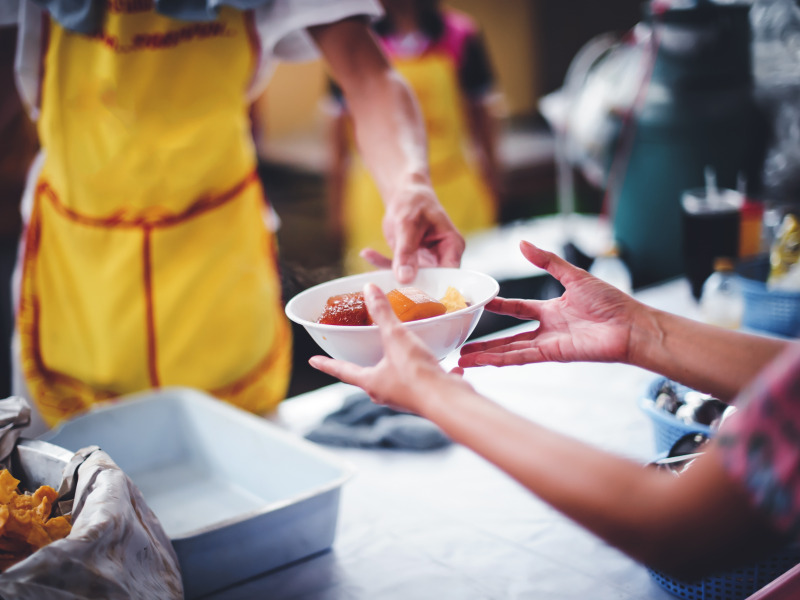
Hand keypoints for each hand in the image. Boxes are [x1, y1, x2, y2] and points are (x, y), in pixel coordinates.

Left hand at [309, 283, 472, 413]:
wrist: (448, 400)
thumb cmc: (417, 375)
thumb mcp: (396, 337)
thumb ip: (383, 313)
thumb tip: (369, 290)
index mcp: (372, 382)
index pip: (342, 371)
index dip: (327, 364)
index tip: (313, 361)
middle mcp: (386, 393)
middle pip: (370, 377)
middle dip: (366, 366)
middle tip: (361, 355)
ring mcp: (407, 397)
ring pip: (397, 380)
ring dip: (398, 368)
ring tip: (402, 354)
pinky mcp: (428, 396)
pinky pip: (427, 381)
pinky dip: (434, 371)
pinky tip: (446, 364)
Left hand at [361, 177, 464, 282]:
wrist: (405, 193)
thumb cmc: (414, 202)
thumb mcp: (408, 225)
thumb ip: (407, 252)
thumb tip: (405, 278)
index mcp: (452, 246)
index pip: (450, 275)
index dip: (435, 288)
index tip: (412, 295)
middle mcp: (443, 257)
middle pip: (431, 282)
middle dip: (408, 287)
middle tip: (387, 291)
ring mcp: (428, 262)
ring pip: (411, 278)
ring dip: (390, 275)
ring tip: (371, 270)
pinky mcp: (412, 262)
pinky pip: (397, 269)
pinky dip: (381, 263)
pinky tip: (366, 253)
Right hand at [459, 241, 641, 367]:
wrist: (631, 326)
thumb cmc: (611, 302)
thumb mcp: (574, 276)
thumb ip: (547, 261)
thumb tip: (522, 243)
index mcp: (552, 309)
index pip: (518, 308)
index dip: (499, 306)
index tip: (480, 303)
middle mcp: (547, 329)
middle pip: (508, 336)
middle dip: (485, 341)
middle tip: (462, 342)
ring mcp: (548, 344)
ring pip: (509, 350)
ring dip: (485, 355)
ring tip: (462, 358)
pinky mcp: (552, 355)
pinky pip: (520, 357)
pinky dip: (500, 360)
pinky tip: (482, 362)